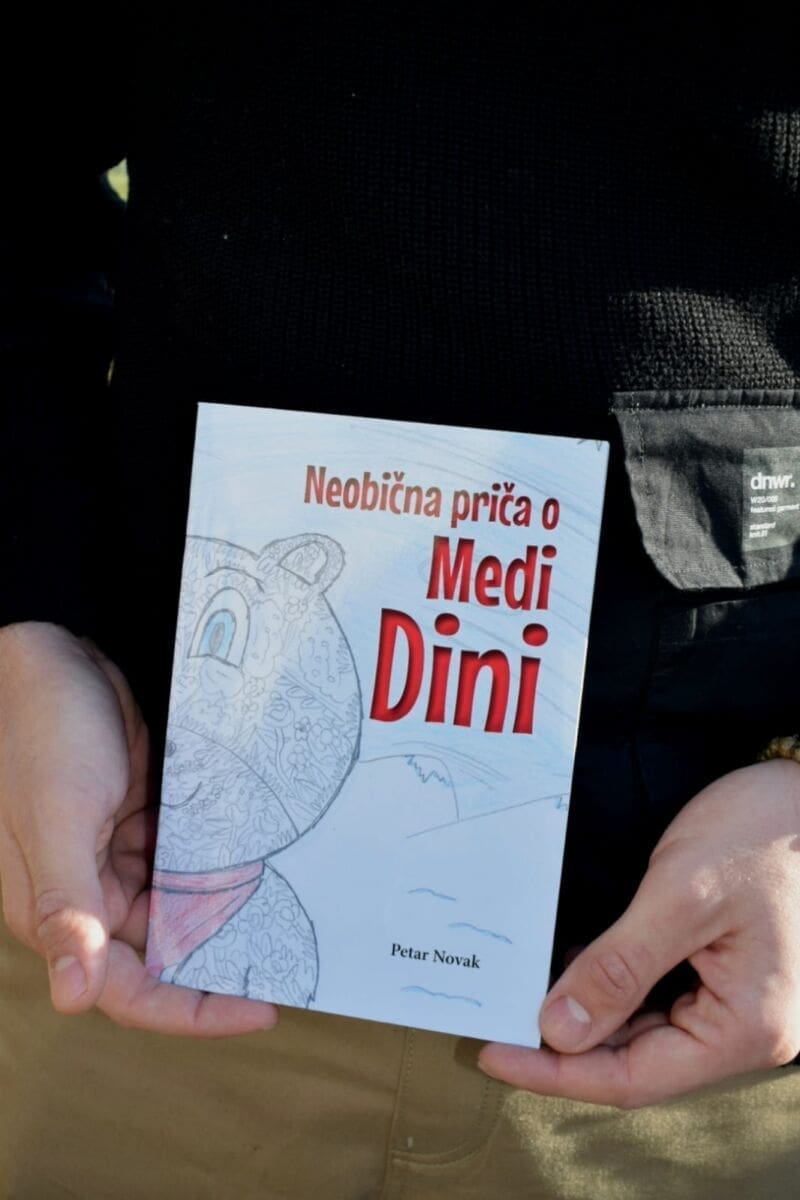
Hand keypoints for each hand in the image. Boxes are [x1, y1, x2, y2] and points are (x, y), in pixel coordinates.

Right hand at [0, 622, 276, 1035]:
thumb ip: (69, 907)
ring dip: (227, 908)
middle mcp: (90, 890)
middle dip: (222, 958)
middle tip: (290, 960)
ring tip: (291, 913)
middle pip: (165, 949)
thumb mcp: (57, 818)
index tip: (260, 1009)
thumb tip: (74, 998)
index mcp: (63, 908)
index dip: (193, 1009)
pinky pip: (188, 853)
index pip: (130, 988)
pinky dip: (221, 860)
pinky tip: (264, 859)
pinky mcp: (139, 813)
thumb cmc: (40, 732)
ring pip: (182, 901)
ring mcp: (116, 851)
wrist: (52, 654)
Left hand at [479, 761, 799, 1106]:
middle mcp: (746, 1029)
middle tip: (498, 1024)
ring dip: (588, 1019)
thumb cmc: (759, 834)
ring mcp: (739, 1004)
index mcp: (746, 1027)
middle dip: (567, 1046)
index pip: (633, 1077)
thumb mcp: (679, 896)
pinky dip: (614, 992)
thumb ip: (620, 967)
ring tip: (524, 1000)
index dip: (558, 1072)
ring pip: (646, 1034)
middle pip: (638, 1061)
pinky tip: (575, 969)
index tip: (497, 1055)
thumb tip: (559, 1030)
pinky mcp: (727, 975)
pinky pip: (660, 1001)